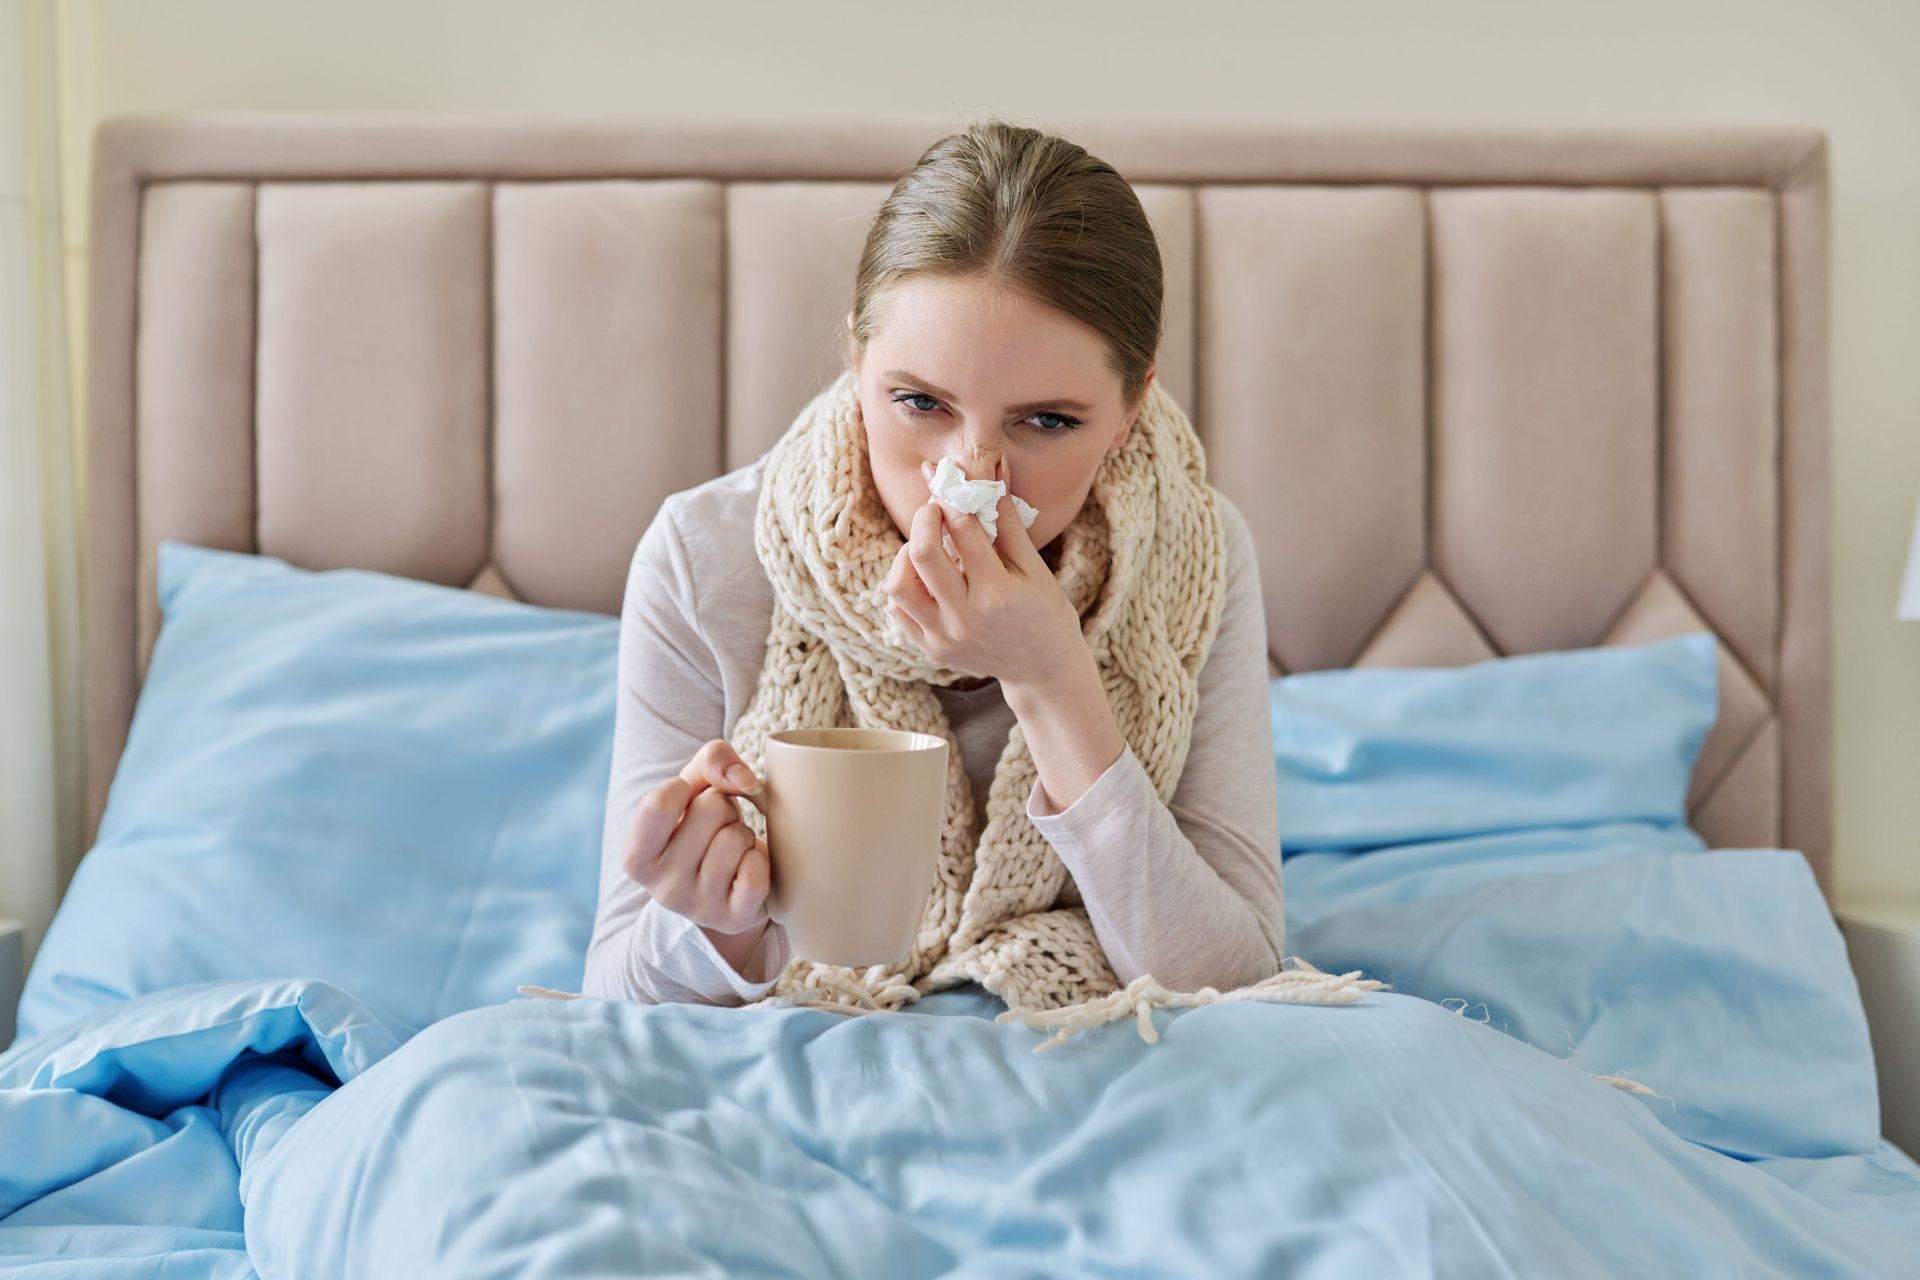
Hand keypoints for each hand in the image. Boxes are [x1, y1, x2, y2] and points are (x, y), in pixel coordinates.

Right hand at [622, 739, 772, 942]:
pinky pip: (757, 872)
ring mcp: (698, 907)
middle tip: (717, 829)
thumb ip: (711, 760)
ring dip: (744, 834)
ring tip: (732, 849)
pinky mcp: (734, 918)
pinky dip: (761, 860)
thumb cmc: (704, 828)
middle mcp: (661, 888)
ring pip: (736, 838)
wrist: (727, 888)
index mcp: (637, 858)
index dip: (685, 789)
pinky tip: (748, 869)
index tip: (687, 803)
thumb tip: (745, 780)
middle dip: (723, 808)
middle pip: (709, 810)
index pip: (660, 803)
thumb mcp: (694, 788)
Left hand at [885, 455, 1084, 687]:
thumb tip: (991, 475)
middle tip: (935, 509)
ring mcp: (944, 637)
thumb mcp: (1035, 569)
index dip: (952, 497)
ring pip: (899, 585)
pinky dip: (904, 585)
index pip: (963, 530)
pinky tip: (925, 577)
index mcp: (997, 593)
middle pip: (922, 553)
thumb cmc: (1046, 614)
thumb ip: (1007, 524)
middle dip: (924, 518)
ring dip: (907, 555)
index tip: (948, 481)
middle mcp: (965, 617)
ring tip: (927, 547)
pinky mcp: (931, 649)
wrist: (1043, 671)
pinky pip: (898, 610)